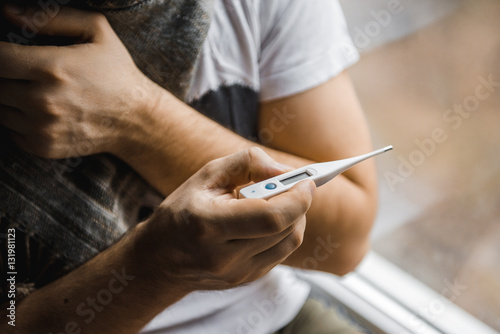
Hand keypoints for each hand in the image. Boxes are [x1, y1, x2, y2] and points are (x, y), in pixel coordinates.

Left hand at [0, 4, 160, 158]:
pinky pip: (11, 130)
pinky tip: (44, 113)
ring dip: (12, 99)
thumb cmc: (117, 73)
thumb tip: (10, 13)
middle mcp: (43, 101)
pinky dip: (21, 121)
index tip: (9, 53)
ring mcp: (42, 127)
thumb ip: (54, 18)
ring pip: (1, 108)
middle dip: (7, 76)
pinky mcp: (43, 146)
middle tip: (27, 73)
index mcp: (52, 68)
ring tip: (38, 92)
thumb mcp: (97, 31)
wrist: (136, 120)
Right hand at [138, 148, 315, 291]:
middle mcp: (224, 256)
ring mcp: (237, 274)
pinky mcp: (246, 280)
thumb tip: (284, 171)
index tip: (307, 180)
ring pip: (289, 243)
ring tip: (281, 201)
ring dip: (295, 217)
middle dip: (299, 202)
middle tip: (296, 185)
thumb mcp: (206, 176)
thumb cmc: (183, 211)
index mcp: (209, 225)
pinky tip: (269, 221)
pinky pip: (281, 253)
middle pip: (285, 229)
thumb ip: (247, 163)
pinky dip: (284, 232)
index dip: (297, 198)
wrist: (160, 260)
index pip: (271, 217)